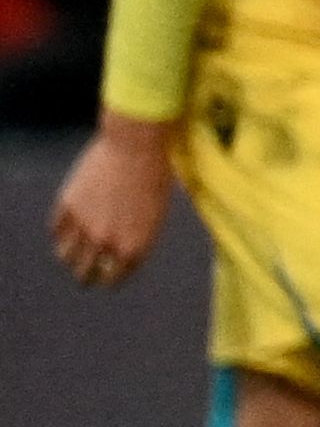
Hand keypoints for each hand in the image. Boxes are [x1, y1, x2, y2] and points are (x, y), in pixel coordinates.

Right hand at [49, 115, 174, 288]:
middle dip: (86, 276)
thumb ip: (138, 237)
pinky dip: (59, 233)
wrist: (135, 147)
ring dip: (68, 259)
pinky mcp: (67, 206)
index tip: (106, 278)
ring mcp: (84, 225)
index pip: (114, 278)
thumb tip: (122, 254)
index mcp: (134, 247)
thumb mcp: (156, 214)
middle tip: (85, 275)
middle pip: (86, 274)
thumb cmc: (156, 176)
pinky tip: (63, 233)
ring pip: (66, 256)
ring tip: (70, 258)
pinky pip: (56, 230)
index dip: (109, 279)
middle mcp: (107, 242)